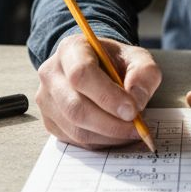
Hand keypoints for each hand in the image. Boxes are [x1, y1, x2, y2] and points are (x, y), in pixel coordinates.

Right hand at [36, 34, 162, 148]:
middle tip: (136, 128)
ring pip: (75, 129)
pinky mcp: (50, 121)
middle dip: (110, 124)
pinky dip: (100, 142)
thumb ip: (144, 73)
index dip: (107, 96)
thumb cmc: (115, 62)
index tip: (132, 110)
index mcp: (71, 49)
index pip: (81, 74)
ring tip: (130, 131)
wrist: (97, 68)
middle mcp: (51, 74)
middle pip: (75, 107)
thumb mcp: (137, 58)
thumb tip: (136, 101)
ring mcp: (46, 99)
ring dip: (108, 136)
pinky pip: (75, 140)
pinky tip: (116, 134)